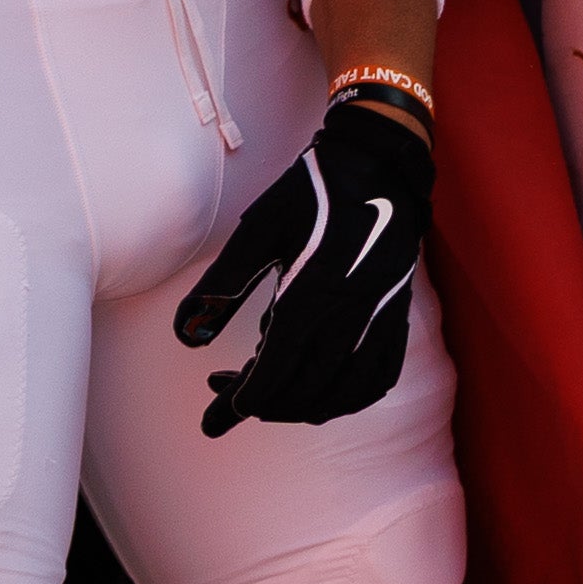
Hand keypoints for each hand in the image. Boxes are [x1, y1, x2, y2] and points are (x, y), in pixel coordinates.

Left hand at [174, 88, 432, 433]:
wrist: (379, 165)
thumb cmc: (311, 193)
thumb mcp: (257, 229)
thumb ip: (221, 284)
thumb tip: (185, 336)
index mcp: (314, 291)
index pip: (275, 370)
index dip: (242, 401)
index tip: (214, 418)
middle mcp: (353, 313)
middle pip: (304, 389)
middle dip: (261, 406)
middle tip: (226, 396)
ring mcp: (381, 318)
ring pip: (342, 394)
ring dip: (300, 407)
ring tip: (266, 396)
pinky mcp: (397, 317)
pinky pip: (378, 379)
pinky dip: (346, 400)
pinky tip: (319, 393)